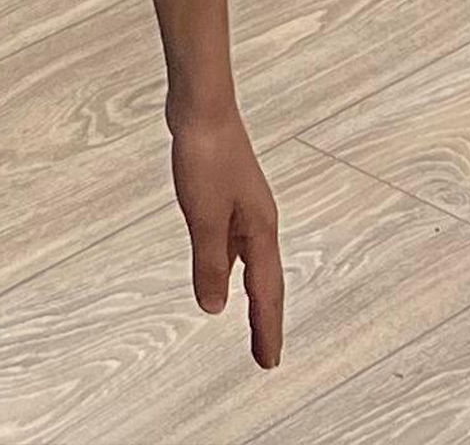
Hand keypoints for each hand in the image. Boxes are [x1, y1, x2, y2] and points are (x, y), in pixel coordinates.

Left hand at [171, 111, 285, 367]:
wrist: (202, 107)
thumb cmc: (206, 157)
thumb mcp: (204, 217)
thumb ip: (209, 264)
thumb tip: (213, 308)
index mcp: (260, 231)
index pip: (266, 293)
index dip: (266, 329)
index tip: (268, 362)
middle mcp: (259, 223)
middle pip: (266, 282)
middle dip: (265, 319)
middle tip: (265, 354)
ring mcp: (245, 208)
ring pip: (251, 263)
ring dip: (252, 293)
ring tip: (250, 319)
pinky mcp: (228, 195)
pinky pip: (236, 244)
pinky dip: (232, 266)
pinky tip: (221, 269)